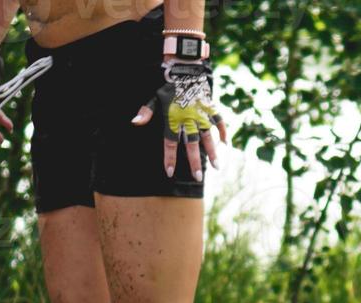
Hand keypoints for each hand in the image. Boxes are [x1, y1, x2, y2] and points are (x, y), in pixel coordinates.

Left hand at [131, 59, 227, 180]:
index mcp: (173, 118)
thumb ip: (146, 112)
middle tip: (198, 177)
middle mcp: (188, 119)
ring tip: (217, 168)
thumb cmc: (167, 84)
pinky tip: (225, 143)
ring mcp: (201, 114)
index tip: (170, 172)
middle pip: (191, 145)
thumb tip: (134, 123)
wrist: (185, 67)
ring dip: (212, 153)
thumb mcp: (154, 97)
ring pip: (208, 137)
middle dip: (194, 162)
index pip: (170, 143)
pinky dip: (222, 132)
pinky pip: (218, 122)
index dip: (169, 158)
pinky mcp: (210, 108)